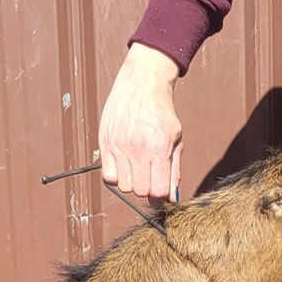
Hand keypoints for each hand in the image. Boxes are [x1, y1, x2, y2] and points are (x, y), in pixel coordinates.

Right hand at [98, 44, 182, 199]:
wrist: (142, 84)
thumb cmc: (161, 110)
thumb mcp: (176, 138)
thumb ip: (174, 168)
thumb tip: (172, 196)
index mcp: (159, 149)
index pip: (157, 191)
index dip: (159, 196)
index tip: (159, 192)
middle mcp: (138, 150)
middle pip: (140, 191)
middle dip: (146, 188)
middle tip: (149, 177)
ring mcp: (120, 148)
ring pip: (124, 186)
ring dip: (131, 182)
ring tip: (136, 168)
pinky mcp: (106, 144)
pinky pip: (108, 176)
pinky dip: (116, 176)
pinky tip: (123, 165)